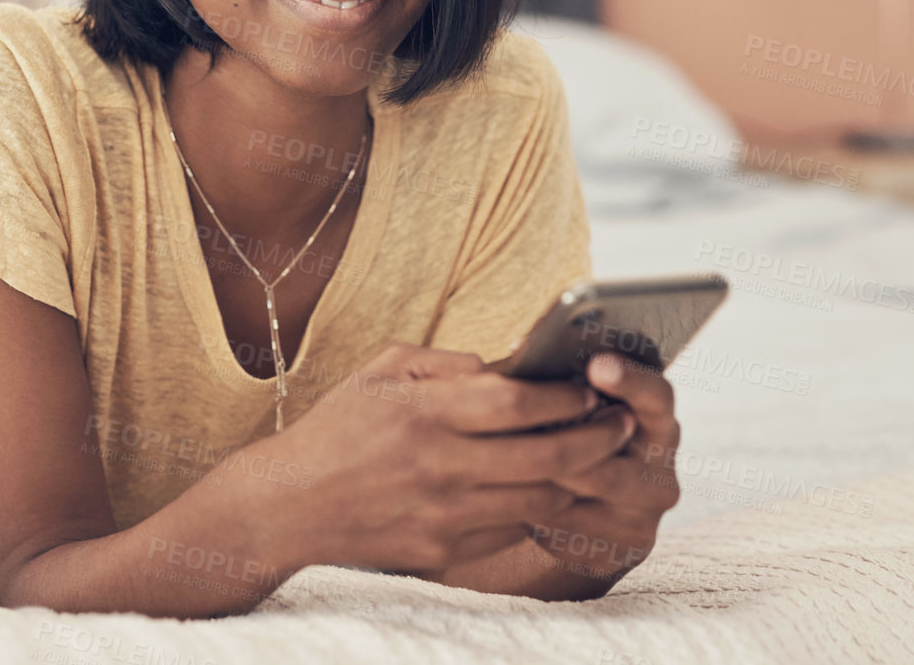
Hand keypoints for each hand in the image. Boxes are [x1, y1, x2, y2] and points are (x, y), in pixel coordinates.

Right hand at [232, 342, 638, 577]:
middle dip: (597, 438)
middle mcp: (440, 466)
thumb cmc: (339, 427)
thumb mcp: (382, 370)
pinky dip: (538, 509)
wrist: (292, 505)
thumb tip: (506, 366)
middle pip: (548, 457)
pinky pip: (513, 530)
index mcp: (425, 413)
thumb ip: (446, 362)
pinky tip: (546, 489)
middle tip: (621, 424)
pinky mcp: (445, 551)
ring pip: (542, 500)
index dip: (566, 396)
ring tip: (595, 458)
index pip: (518, 403)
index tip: (591, 388)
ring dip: (579, 478)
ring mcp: (445, 515)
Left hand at [516, 352, 682, 595]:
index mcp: (656, 421)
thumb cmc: (568, 437)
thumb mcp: (575, 411)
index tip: (597, 363)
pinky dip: (535, 508)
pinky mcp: (621, 548)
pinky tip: (507, 495)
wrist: (583, 511)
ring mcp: (644, 515)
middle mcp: (661, 470)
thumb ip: (564, 386)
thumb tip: (521, 352)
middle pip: (612, 455)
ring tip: (502, 456)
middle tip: (525, 426)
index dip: (630, 380)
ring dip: (543, 473)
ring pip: (586, 492)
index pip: (656, 396)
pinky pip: (570, 527)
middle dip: (563, 440)